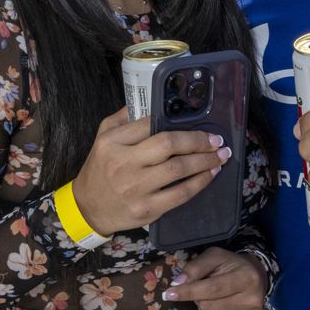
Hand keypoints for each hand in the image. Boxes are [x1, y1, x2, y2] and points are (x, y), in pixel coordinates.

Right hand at [73, 109, 228, 235]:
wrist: (88, 209)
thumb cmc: (100, 170)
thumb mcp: (103, 137)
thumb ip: (123, 118)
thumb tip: (151, 100)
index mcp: (111, 142)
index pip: (149, 124)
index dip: (176, 122)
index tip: (196, 122)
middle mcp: (123, 164)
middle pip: (168, 145)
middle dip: (197, 141)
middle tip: (216, 140)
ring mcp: (136, 189)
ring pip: (178, 170)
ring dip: (204, 161)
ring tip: (220, 155)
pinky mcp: (147, 209)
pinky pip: (180, 195)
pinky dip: (200, 183)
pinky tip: (210, 174)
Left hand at [163, 246, 265, 309]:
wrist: (256, 278)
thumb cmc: (231, 266)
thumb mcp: (214, 257)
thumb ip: (195, 267)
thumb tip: (177, 284)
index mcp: (246, 278)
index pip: (211, 289)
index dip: (188, 292)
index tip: (168, 294)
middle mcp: (253, 300)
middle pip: (208, 306)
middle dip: (198, 298)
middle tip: (205, 290)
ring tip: (214, 299)